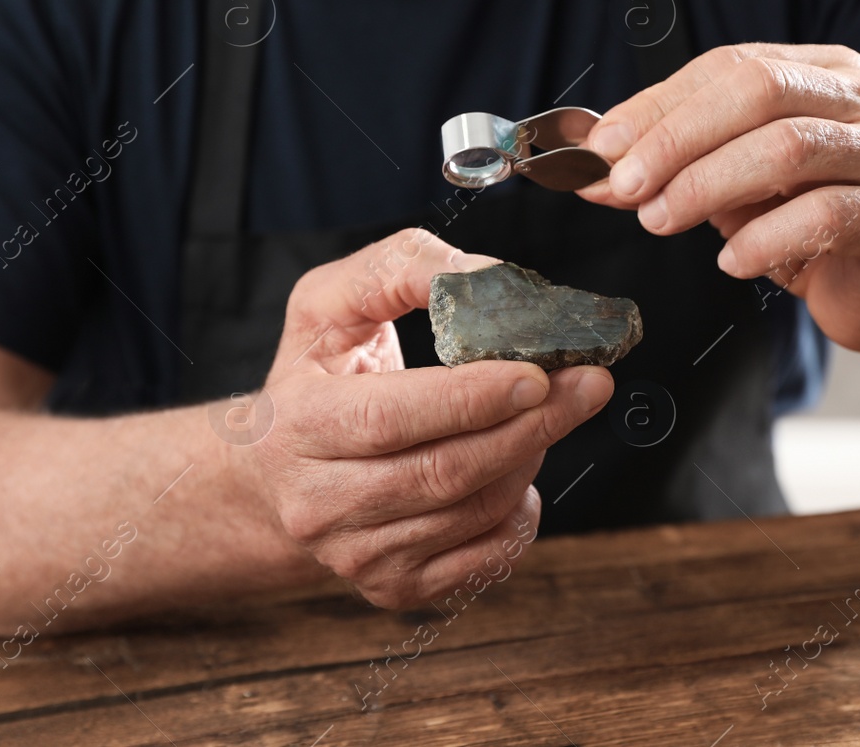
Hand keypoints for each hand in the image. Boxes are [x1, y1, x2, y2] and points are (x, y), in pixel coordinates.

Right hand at [244, 228, 612, 607]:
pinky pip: (485, 557)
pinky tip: (517, 468)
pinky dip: (519, 512)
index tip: (536, 373)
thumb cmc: (314, 372)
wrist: (271, 472)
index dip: (469, 399)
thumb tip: (490, 278)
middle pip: (443, 472)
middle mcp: (316, 504)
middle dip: (529, 426)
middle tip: (588, 385)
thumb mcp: (330, 303)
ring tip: (544, 413)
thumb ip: (402, 270)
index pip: (391, 418)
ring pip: (472, 513)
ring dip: (527, 458)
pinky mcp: (391, 588)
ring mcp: (353, 556)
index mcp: (297, 425)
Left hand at [580, 43, 859, 352]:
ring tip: (660, 220)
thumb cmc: (813, 229)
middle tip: (625, 186)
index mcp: (825, 72)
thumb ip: (678, 166)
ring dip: (707, 184)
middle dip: (678, 138)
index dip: (660, 103)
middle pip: (759, 91)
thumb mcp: (738, 186)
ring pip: (788, 147)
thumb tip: (598, 166)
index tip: (603, 146)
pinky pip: (825, 215)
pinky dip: (763, 238)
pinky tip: (731, 262)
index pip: (732, 66)